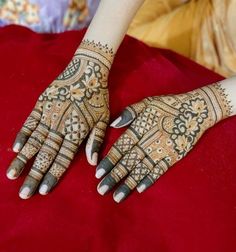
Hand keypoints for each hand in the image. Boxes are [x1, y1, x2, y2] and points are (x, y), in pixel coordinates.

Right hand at [7, 40, 113, 198]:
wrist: (87, 71)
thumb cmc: (98, 97)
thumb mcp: (103, 119)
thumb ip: (96, 141)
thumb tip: (91, 163)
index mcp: (76, 133)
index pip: (62, 160)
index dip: (52, 176)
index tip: (42, 191)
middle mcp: (60, 127)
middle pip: (45, 155)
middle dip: (34, 175)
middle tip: (23, 193)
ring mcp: (48, 115)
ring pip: (33, 142)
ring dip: (22, 160)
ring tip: (11, 175)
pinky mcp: (41, 104)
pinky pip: (29, 123)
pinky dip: (22, 136)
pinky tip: (14, 149)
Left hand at [96, 83, 231, 202]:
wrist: (196, 110)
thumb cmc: (168, 105)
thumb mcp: (147, 102)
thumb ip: (129, 113)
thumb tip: (113, 124)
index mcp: (140, 129)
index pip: (120, 148)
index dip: (109, 161)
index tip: (98, 173)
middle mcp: (148, 142)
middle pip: (128, 162)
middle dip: (114, 177)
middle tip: (101, 190)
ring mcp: (161, 151)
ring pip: (141, 170)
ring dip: (128, 184)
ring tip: (117, 197)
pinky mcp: (174, 157)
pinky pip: (160, 171)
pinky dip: (150, 180)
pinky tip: (139, 189)